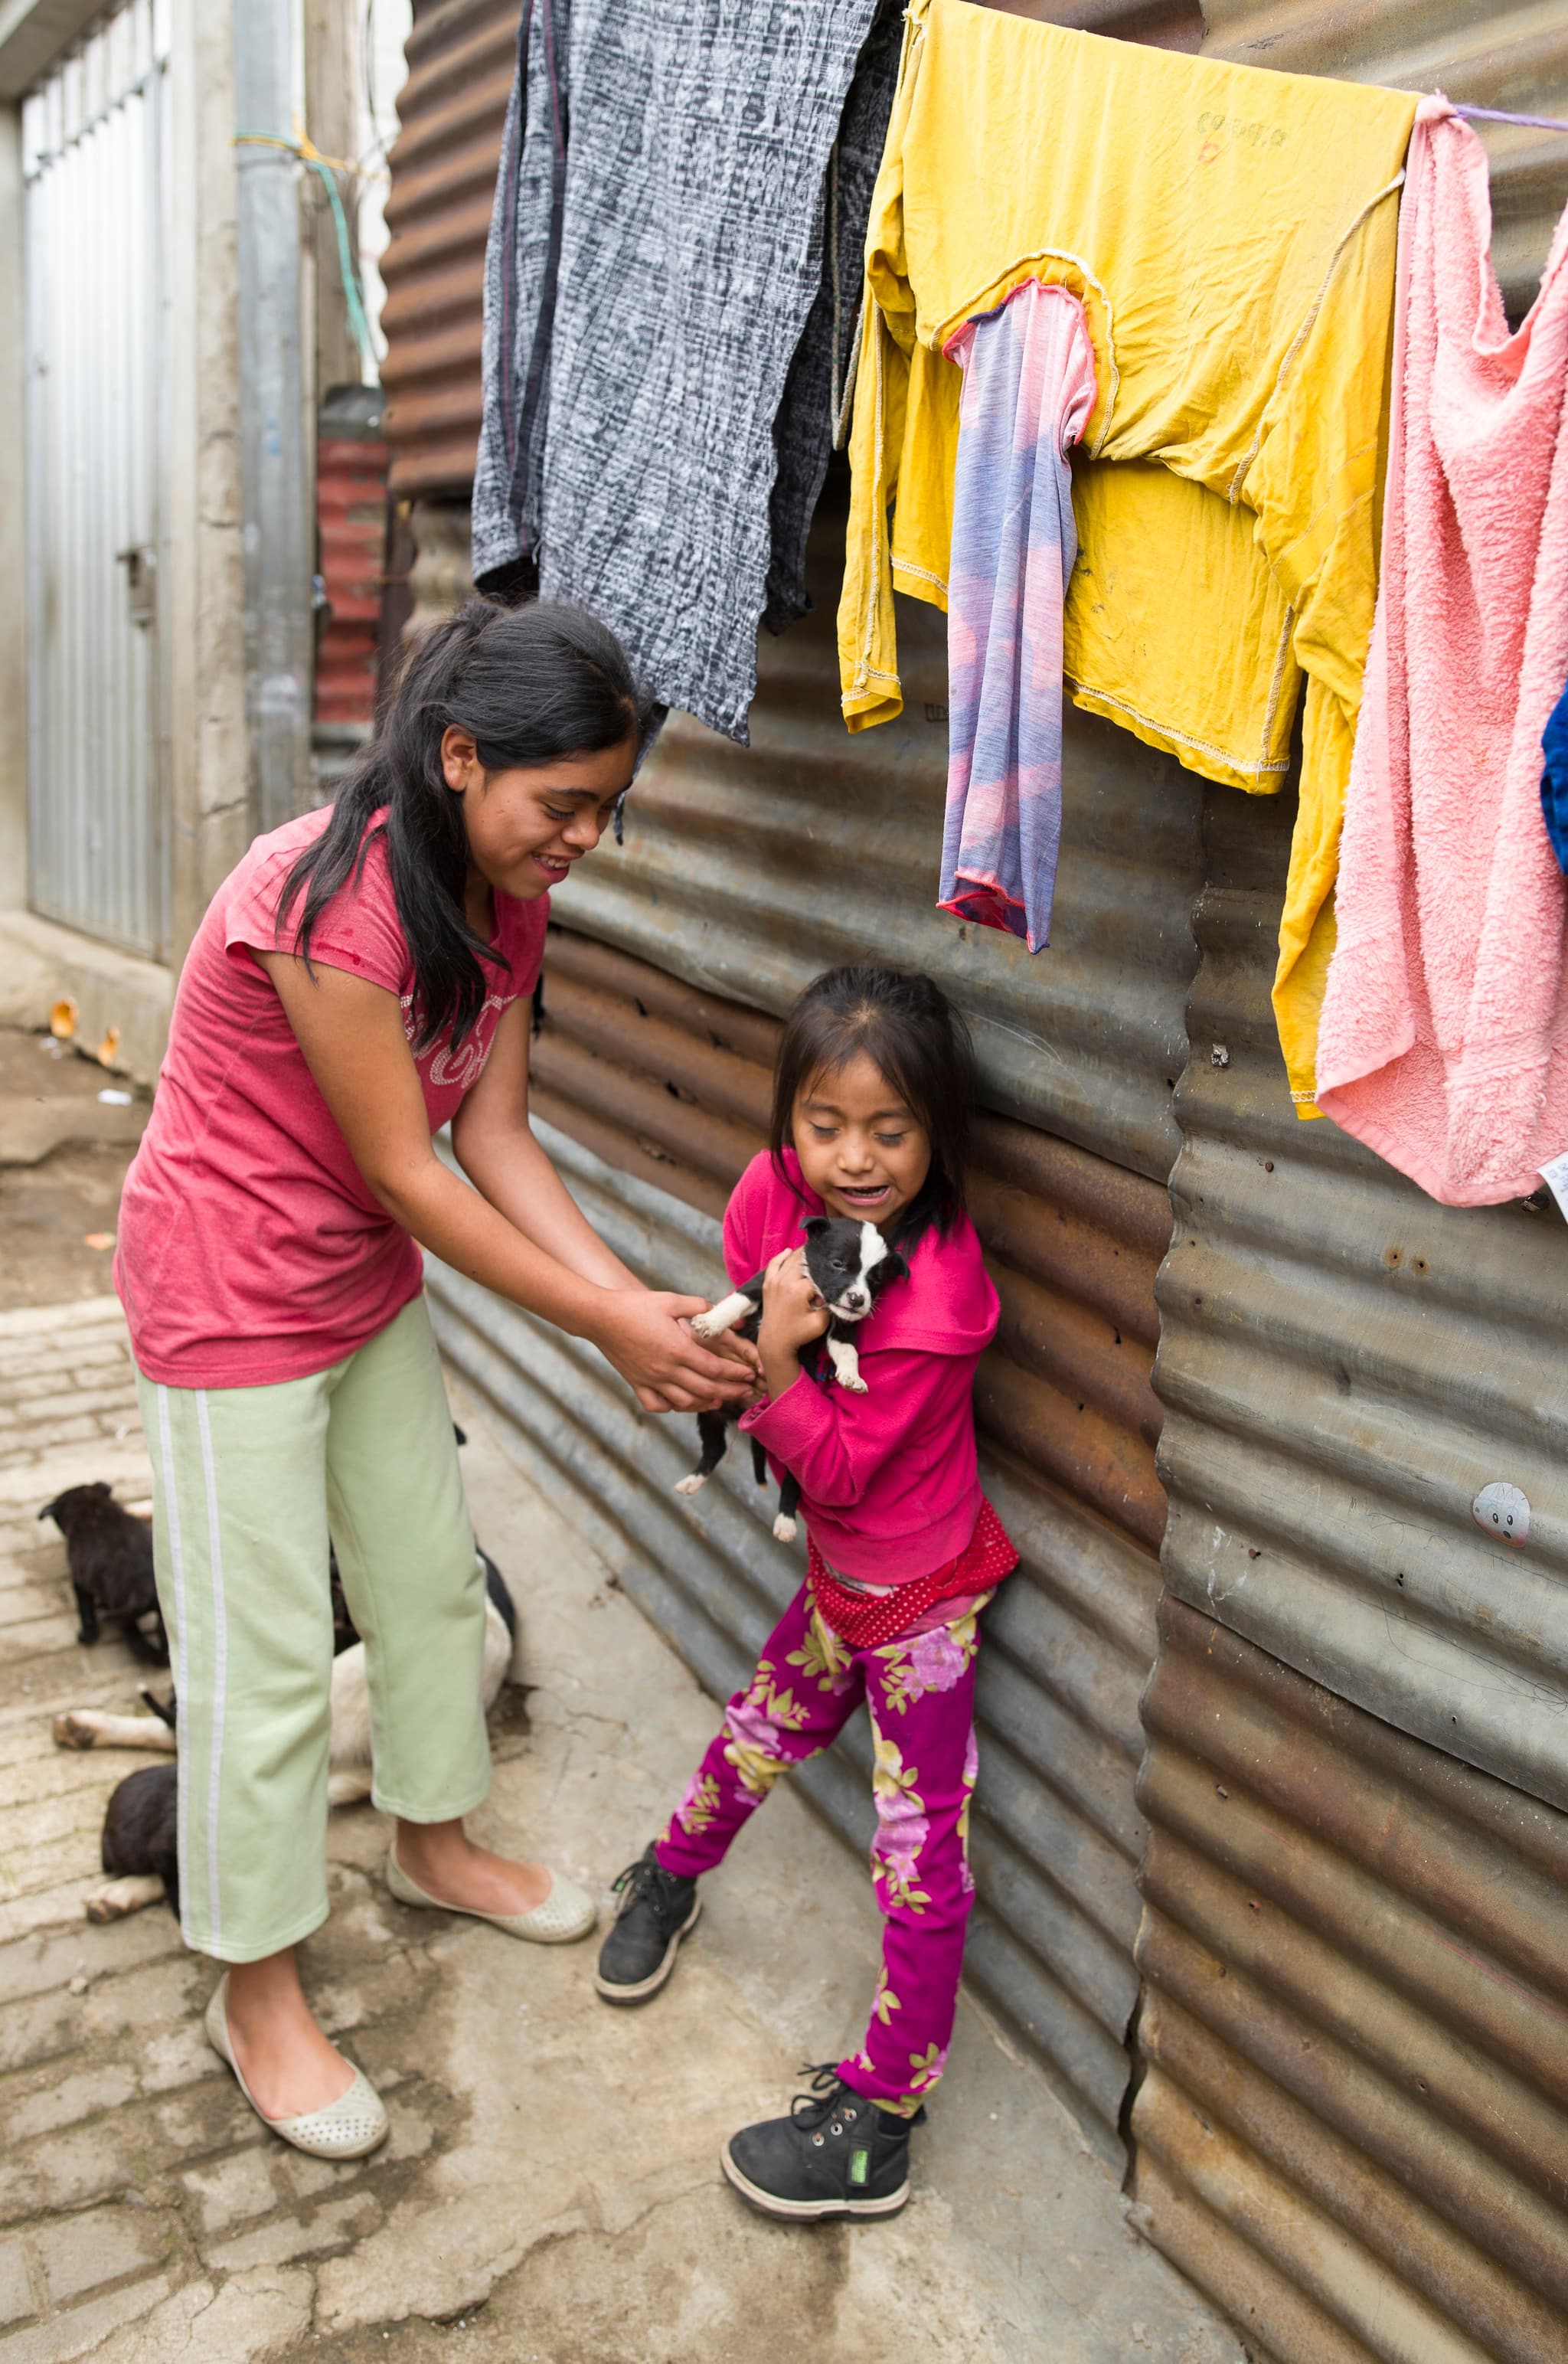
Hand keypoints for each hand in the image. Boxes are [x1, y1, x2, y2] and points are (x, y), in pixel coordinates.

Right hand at [589, 1289, 758, 1414]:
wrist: (601, 1317)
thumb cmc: (635, 1306)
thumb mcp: (670, 1300)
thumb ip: (698, 1306)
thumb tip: (717, 1311)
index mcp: (678, 1349)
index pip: (715, 1369)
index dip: (735, 1374)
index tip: (750, 1375)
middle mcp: (666, 1369)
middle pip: (706, 1389)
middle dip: (731, 1391)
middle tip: (746, 1392)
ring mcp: (651, 1380)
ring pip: (685, 1402)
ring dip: (706, 1403)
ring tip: (721, 1400)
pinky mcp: (637, 1384)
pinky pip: (658, 1405)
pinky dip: (673, 1407)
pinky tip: (683, 1402)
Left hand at [757, 1248, 829, 1401]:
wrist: (775, 1342)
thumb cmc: (798, 1334)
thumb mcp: (821, 1323)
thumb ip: (830, 1305)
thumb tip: (834, 1293)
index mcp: (798, 1289)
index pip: (818, 1274)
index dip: (827, 1279)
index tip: (832, 1283)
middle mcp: (784, 1281)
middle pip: (803, 1260)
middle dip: (816, 1258)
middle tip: (827, 1254)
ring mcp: (774, 1281)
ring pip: (790, 1259)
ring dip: (802, 1254)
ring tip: (814, 1251)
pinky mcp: (768, 1284)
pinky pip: (774, 1264)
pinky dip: (782, 1256)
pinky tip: (789, 1251)